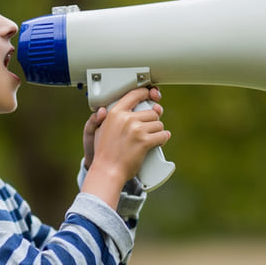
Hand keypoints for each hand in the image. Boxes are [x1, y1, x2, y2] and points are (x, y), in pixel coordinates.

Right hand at [81, 87, 169, 208]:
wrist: (107, 170)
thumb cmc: (105, 152)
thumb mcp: (101, 128)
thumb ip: (110, 115)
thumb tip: (130, 108)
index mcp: (115, 113)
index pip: (135, 94)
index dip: (146, 93)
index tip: (151, 95)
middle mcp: (126, 118)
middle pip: (152, 112)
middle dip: (152, 121)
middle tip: (147, 131)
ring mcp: (136, 130)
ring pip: (159, 124)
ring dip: (158, 131)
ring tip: (150, 138)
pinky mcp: (144, 141)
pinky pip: (163, 135)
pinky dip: (163, 139)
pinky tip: (159, 141)